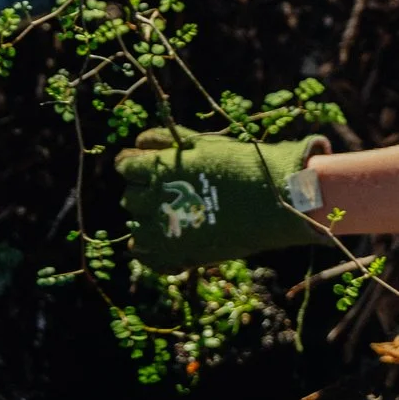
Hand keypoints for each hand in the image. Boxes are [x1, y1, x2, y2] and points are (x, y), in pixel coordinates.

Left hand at [115, 127, 329, 269]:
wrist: (273, 199)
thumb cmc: (240, 164)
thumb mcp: (202, 143)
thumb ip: (166, 141)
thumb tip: (139, 141)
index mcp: (158, 170)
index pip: (125, 166)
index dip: (134, 163)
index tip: (143, 163)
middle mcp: (156, 202)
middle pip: (130, 197)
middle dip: (142, 191)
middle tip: (166, 188)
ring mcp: (167, 232)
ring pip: (136, 228)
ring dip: (147, 220)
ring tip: (170, 214)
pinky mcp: (181, 255)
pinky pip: (150, 258)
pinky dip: (152, 250)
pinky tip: (167, 240)